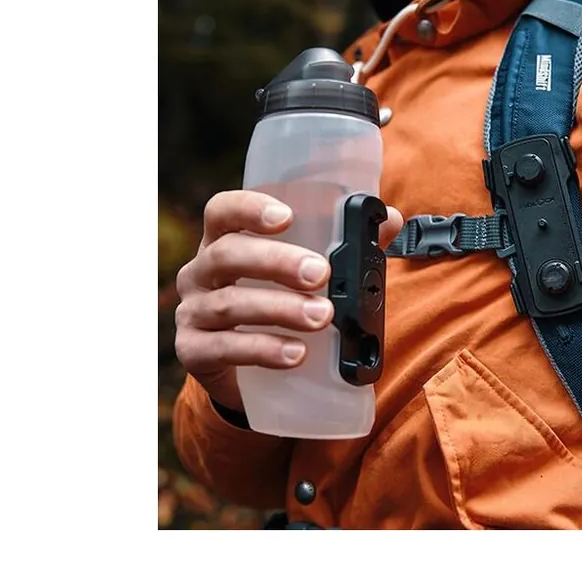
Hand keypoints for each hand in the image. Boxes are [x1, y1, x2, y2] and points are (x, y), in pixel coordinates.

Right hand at [175, 190, 403, 411]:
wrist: (246, 373)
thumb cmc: (275, 304)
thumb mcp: (302, 274)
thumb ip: (345, 245)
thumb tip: (389, 219)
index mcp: (224, 241)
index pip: (223, 212)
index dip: (250, 209)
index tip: (287, 216)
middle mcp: (200, 273)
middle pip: (228, 255)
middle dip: (277, 262)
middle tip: (320, 273)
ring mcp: (192, 313)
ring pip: (230, 304)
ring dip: (280, 309)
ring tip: (322, 317)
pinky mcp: (193, 352)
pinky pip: (223, 349)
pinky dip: (263, 350)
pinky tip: (296, 353)